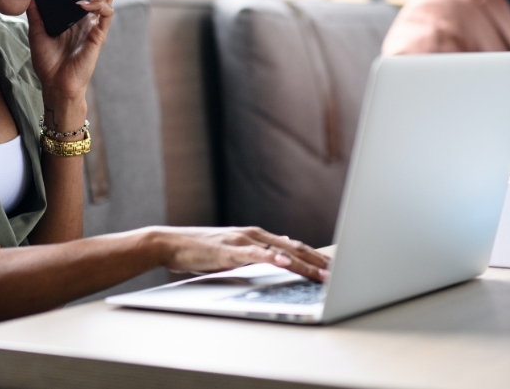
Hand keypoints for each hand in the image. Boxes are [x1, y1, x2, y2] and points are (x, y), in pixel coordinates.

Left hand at [26, 0, 113, 118]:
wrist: (54, 86)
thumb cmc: (48, 62)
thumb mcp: (36, 30)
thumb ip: (36, 11)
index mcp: (76, 14)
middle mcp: (88, 17)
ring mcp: (95, 26)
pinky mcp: (99, 36)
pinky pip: (106, 15)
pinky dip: (96, 5)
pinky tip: (81, 3)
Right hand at [147, 226, 329, 282]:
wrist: (170, 243)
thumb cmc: (199, 250)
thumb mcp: (233, 251)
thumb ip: (256, 251)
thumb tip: (281, 252)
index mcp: (255, 236)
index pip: (293, 246)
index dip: (315, 256)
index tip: (334, 267)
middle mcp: (252, 235)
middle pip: (293, 248)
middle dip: (317, 261)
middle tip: (339, 273)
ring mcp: (241, 241)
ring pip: (279, 251)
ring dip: (303, 263)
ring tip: (322, 274)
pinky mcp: (228, 251)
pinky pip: (254, 255)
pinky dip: (271, 258)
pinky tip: (284, 262)